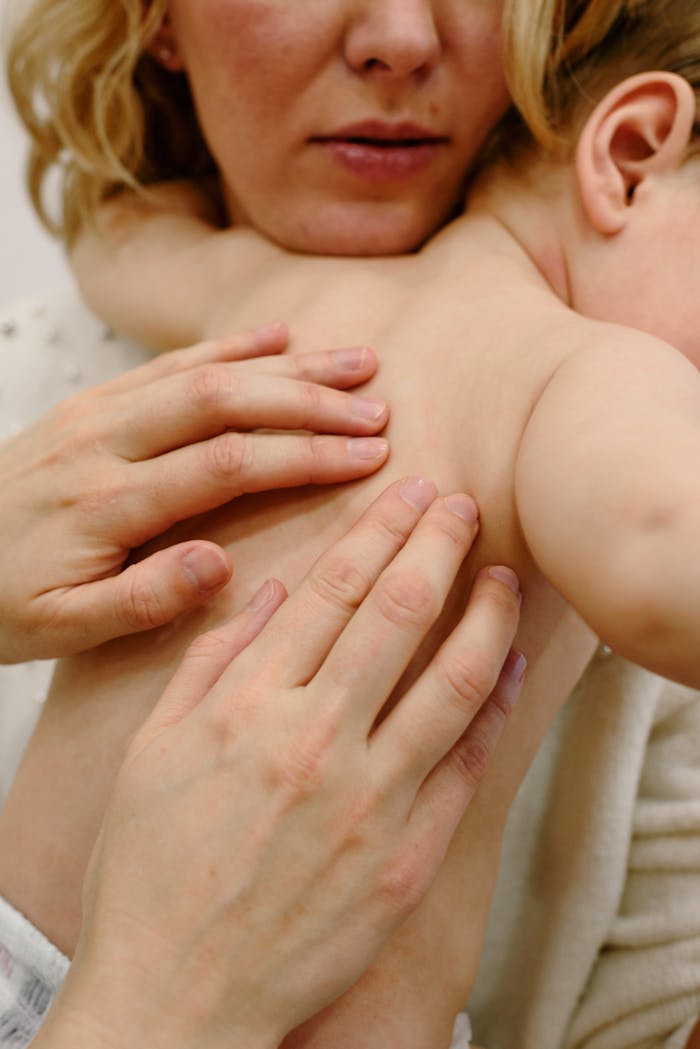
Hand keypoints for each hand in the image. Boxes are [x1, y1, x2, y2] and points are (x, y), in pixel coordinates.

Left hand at [0, 323, 388, 661]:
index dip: (304, 456)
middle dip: (309, 401)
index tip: (368, 457)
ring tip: (353, 363)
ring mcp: (97, 413)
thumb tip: (222, 564)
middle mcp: (105, 441)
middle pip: (224, 401)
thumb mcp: (60, 628)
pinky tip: (275, 338)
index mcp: (106, 502)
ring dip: (283, 366)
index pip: (227, 464)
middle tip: (376, 406)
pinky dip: (227, 347)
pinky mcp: (91, 403)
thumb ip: (142, 601)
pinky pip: (167, 363)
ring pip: (202, 371)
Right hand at [40, 479, 522, 1048]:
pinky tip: (509, 665)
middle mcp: (316, 739)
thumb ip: (209, 663)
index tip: (407, 492)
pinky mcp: (407, 855)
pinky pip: (466, 764)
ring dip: (487, 614)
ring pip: (451, 679)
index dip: (377, 530)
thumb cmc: (151, 870)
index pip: (330, 589)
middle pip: (398, 613)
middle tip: (464, 503)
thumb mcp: (151, 752)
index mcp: (248, 705)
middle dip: (438, 544)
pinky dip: (495, 705)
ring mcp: (370, 799)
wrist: (177, 995)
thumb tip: (265, 594)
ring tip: (506, 574)